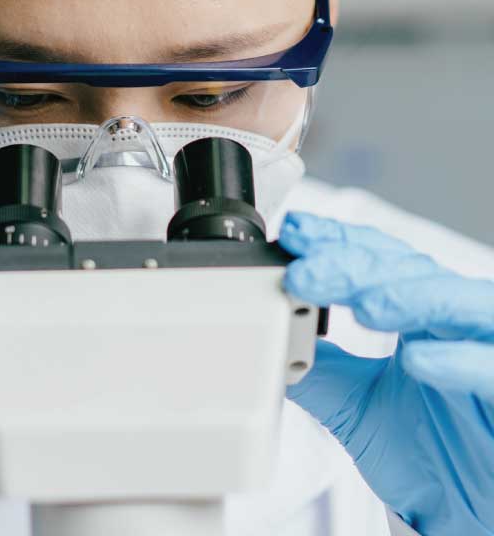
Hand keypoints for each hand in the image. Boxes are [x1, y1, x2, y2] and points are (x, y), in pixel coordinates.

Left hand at [279, 212, 493, 535]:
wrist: (469, 515)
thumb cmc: (430, 453)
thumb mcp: (356, 407)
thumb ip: (317, 371)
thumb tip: (269, 340)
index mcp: (420, 314)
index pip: (378, 260)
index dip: (337, 243)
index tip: (294, 233)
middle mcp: (456, 322)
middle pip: (408, 273)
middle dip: (353, 266)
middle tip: (304, 271)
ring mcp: (489, 350)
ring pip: (459, 304)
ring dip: (409, 298)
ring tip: (362, 304)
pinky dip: (462, 360)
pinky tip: (419, 359)